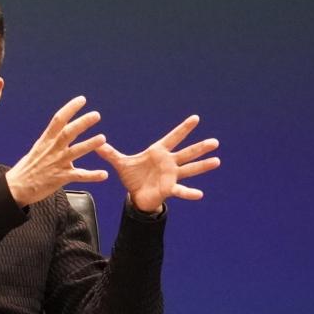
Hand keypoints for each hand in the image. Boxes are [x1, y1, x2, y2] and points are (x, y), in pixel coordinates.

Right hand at [5, 96, 108, 206]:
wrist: (16, 187)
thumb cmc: (26, 169)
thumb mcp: (37, 149)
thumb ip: (50, 141)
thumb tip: (59, 132)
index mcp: (46, 141)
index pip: (58, 120)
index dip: (70, 108)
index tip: (82, 100)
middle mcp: (52, 150)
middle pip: (68, 132)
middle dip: (82, 123)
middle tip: (96, 115)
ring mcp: (57, 163)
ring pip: (75, 151)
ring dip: (90, 144)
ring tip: (102, 138)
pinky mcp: (60, 178)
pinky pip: (79, 176)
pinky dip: (92, 175)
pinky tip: (103, 174)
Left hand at [95, 115, 219, 212]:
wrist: (136, 194)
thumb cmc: (133, 176)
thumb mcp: (120, 163)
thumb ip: (110, 153)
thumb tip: (97, 144)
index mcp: (158, 153)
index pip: (173, 138)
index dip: (183, 129)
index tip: (196, 118)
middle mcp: (169, 162)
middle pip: (187, 153)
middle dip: (200, 147)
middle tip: (214, 142)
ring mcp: (171, 175)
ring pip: (189, 169)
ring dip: (203, 166)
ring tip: (217, 161)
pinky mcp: (169, 188)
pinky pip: (181, 190)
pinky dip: (189, 192)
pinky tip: (200, 194)